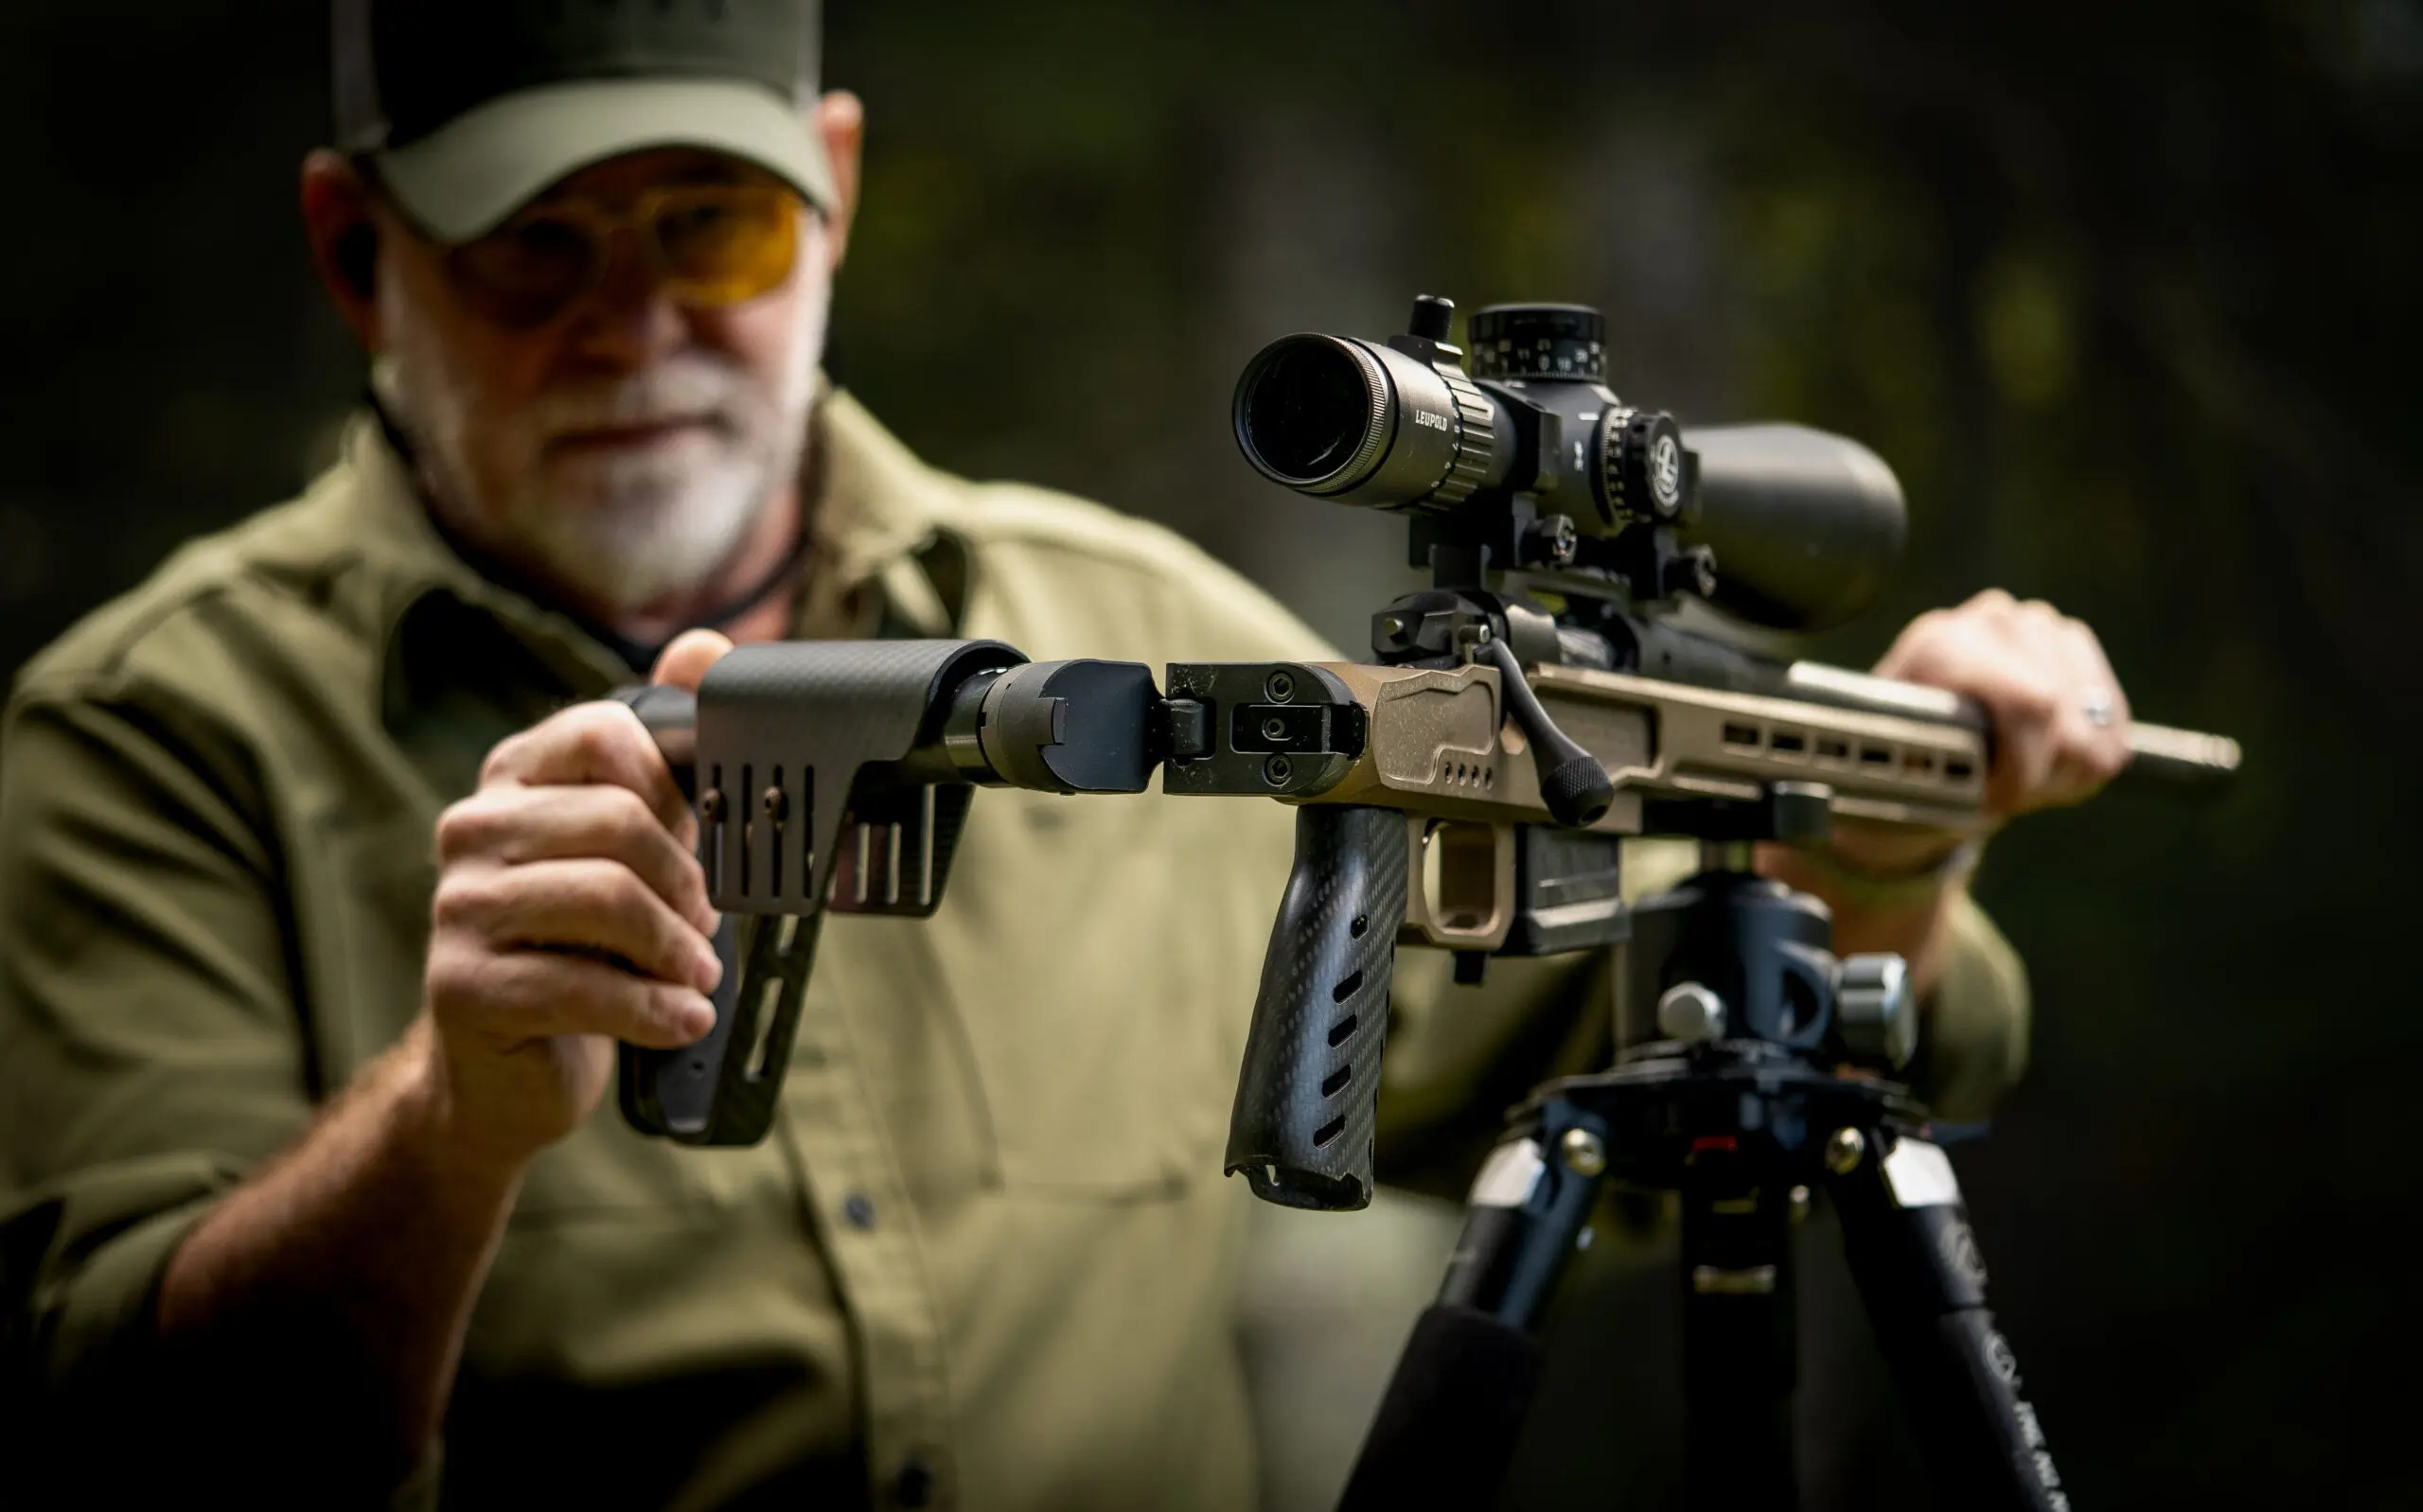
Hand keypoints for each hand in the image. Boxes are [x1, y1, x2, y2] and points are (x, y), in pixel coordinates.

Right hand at [420, 631, 737, 1165]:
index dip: (676, 788)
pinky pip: (581, 985)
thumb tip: (708, 647)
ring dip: (677, 947)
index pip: (608, 734)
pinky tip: (681, 1018)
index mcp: (515, 779)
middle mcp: (473, 829)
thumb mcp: (632, 845)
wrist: (503, 1068)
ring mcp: (457, 907)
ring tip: (699, 975)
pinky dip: (654, 1008)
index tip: (704, 839)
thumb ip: (669, 754)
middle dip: (687, 881)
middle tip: (709, 926)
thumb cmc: (580, 943)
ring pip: (605, 899)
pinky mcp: (462, 985)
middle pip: (617, 820)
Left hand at [1762, 592, 2129, 990]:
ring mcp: (2034, 625)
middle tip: (2001, 793)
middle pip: (2062, 714)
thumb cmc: (1890, 779)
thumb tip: (1913, 784)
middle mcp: (1989, 619)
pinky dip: (2090, 756)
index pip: (2028, 703)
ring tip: (2016, 774)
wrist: (1906, 767)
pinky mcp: (2071, 646)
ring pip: (2092, 721)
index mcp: (1939, 646)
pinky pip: (2112, 720)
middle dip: (2042, 772)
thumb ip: (1919, 781)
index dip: (2022, 770)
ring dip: (2065, 765)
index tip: (1991, 801)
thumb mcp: (1888, 790)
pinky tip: (2045, 759)